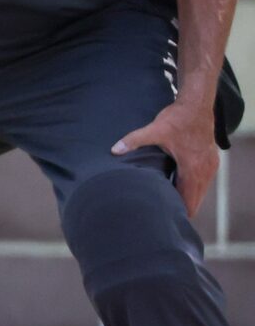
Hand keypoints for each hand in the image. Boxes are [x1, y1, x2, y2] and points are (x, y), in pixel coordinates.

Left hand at [114, 104, 220, 219]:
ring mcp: (210, 167)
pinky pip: (204, 182)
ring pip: (200, 192)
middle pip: (195, 201)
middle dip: (181, 208)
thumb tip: (114, 150)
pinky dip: (193, 187)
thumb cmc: (177, 119)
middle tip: (165, 215)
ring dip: (188, 197)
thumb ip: (134, 140)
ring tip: (170, 204)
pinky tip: (179, 186)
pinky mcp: (212, 161)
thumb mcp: (154, 129)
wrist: (197, 105)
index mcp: (192, 170)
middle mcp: (204, 172)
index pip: (188, 201)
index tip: (166, 219)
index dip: (178, 212)